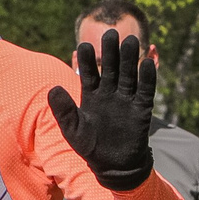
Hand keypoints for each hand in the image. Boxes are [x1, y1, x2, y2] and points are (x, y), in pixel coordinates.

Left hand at [45, 29, 156, 190]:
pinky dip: (146, 77)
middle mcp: (109, 94)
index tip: (83, 45)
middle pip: (111, 68)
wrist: (113, 166)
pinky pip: (145, 90)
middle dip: (110, 52)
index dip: (87, 60)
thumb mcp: (72, 129)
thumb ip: (63, 109)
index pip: (89, 74)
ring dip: (130, 59)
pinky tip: (146, 63)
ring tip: (130, 41)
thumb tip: (52, 88)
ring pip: (128, 75)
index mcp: (91, 96)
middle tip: (110, 33)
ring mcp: (127, 100)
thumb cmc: (90, 147)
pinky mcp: (142, 108)